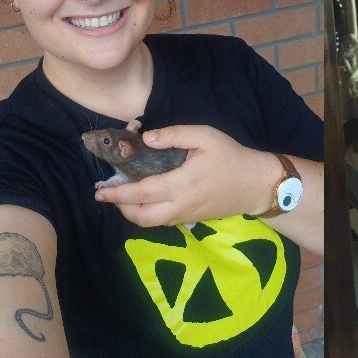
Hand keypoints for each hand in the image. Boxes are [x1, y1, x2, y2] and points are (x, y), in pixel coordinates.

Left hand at [94, 125, 280, 227]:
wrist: (257, 185)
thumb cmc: (232, 157)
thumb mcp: (206, 136)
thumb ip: (175, 134)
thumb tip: (147, 138)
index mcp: (181, 184)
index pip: (141, 193)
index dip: (117, 193)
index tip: (100, 190)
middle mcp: (180, 205)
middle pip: (140, 216)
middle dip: (120, 207)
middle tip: (109, 194)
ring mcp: (186, 216)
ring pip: (150, 223)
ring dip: (133, 212)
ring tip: (124, 197)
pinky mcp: (192, 220)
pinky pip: (163, 221)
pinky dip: (148, 214)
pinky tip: (147, 199)